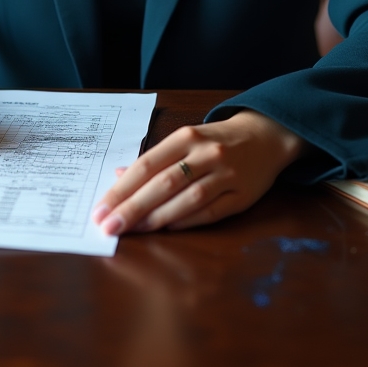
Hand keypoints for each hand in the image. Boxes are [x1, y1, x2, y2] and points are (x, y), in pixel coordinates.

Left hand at [91, 110, 307, 234]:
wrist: (266, 135)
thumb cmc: (216, 140)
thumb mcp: (186, 139)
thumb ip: (155, 160)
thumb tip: (118, 176)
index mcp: (187, 136)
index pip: (147, 164)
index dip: (122, 188)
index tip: (101, 208)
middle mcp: (206, 153)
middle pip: (163, 183)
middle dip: (132, 207)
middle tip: (108, 226)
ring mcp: (226, 175)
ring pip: (187, 199)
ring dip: (156, 218)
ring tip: (132, 231)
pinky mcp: (241, 196)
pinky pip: (210, 212)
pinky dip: (186, 221)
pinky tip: (166, 229)